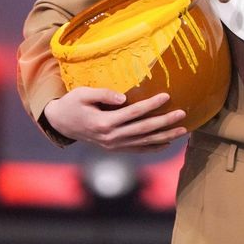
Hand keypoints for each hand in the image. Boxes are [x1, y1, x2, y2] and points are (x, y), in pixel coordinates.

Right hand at [43, 87, 186, 150]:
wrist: (60, 123)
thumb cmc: (72, 103)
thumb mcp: (82, 94)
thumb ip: (103, 94)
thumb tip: (123, 97)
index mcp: (103, 122)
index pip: (133, 113)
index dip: (150, 105)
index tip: (166, 96)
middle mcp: (110, 137)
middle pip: (143, 129)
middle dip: (164, 122)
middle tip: (182, 114)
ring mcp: (113, 145)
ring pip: (144, 142)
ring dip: (164, 136)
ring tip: (183, 130)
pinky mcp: (114, 148)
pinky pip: (137, 149)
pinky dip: (153, 147)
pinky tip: (167, 142)